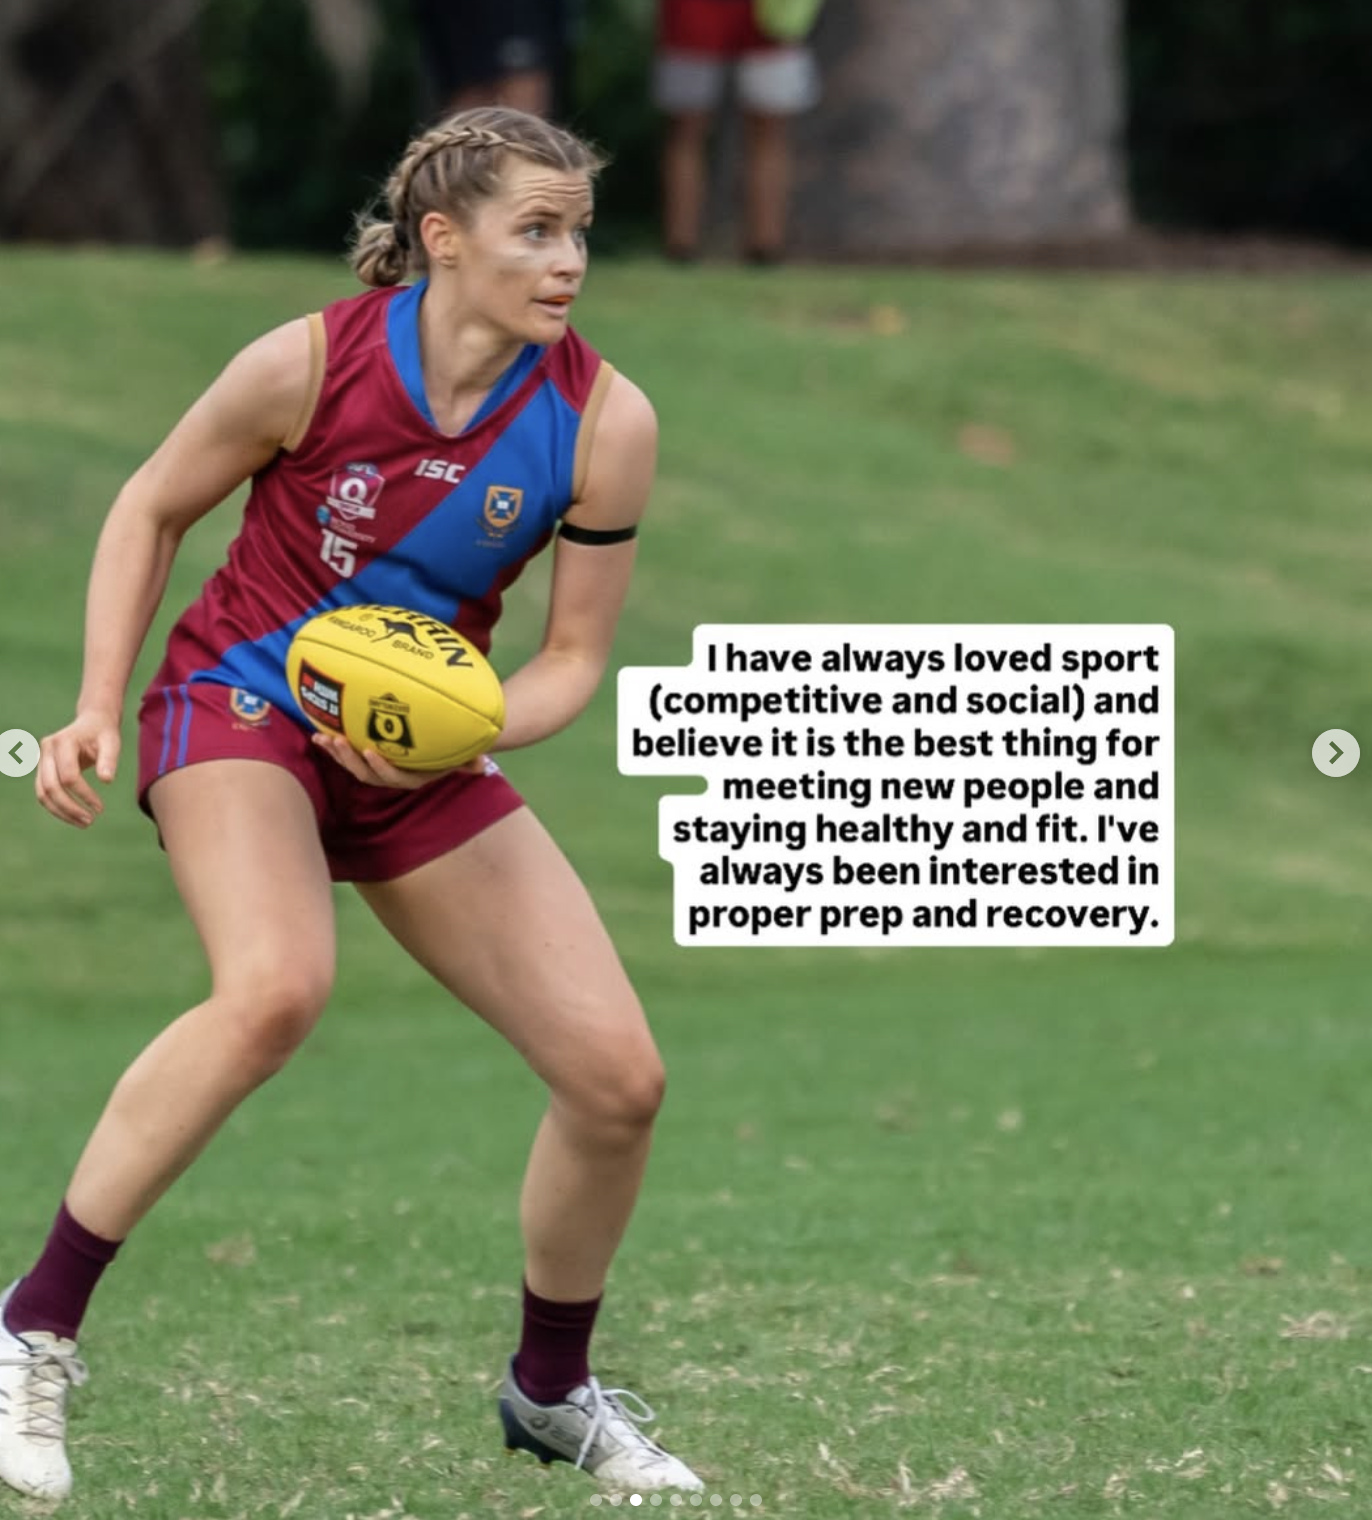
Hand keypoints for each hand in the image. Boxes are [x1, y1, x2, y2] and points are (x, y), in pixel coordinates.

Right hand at [36, 710, 120, 826]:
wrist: (92, 722)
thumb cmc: (103, 733)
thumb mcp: (112, 742)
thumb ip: (109, 760)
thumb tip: (106, 780)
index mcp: (63, 741)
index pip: (69, 776)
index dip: (84, 794)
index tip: (100, 808)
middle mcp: (46, 750)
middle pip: (51, 787)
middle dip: (69, 807)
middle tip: (90, 821)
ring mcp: (41, 759)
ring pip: (42, 793)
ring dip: (61, 812)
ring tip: (84, 823)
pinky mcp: (42, 769)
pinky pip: (43, 792)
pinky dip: (57, 807)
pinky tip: (74, 816)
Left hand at [311, 732, 485, 788]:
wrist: (436, 748)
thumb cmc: (449, 750)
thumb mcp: (461, 755)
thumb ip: (469, 761)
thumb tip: (482, 766)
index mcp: (411, 777)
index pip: (394, 777)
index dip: (381, 767)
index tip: (370, 751)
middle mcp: (391, 776)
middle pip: (366, 774)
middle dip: (350, 759)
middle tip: (339, 741)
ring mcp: (375, 768)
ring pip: (352, 766)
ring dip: (337, 754)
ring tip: (324, 738)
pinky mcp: (364, 758)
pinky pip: (345, 755)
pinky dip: (331, 746)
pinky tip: (317, 732)